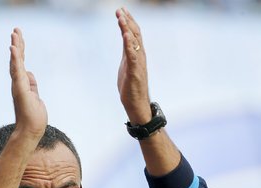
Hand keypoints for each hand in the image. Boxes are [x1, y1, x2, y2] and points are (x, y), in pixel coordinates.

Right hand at [9, 28, 46, 139]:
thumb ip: (32, 85)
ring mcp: (18, 86)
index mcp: (22, 84)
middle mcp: (18, 83)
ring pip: (16, 63)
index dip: (20, 50)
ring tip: (14, 34)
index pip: (21, 64)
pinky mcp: (20, 89)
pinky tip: (13, 48)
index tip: (19, 37)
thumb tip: (29, 73)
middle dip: (17, 44)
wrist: (31, 130)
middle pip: (17, 60)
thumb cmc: (33, 117)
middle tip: (16, 29)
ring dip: (16, 47)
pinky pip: (17, 71)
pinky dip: (15, 59)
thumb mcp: (35, 97)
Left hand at [116, 8, 151, 124]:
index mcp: (136, 55)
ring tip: (121, 17)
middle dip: (128, 21)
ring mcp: (138, 64)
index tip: (122, 10)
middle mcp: (140, 57)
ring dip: (127, 29)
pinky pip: (132, 56)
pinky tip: (125, 35)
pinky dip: (129, 44)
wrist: (136, 104)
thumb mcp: (126, 66)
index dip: (128, 22)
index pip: (134, 35)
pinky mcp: (135, 72)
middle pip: (135, 35)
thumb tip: (125, 41)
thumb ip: (127, 53)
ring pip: (134, 43)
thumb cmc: (131, 87)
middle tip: (120, 9)